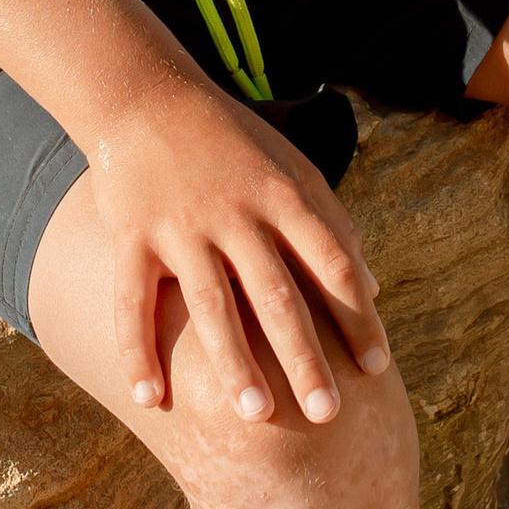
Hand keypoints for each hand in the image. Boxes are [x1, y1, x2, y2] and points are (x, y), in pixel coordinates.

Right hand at [81, 66, 391, 425]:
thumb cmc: (231, 138)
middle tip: (328, 413)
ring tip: (257, 416)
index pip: (331, 264)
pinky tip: (152, 401)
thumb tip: (373, 290)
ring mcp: (181, 225)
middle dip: (304, 357)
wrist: (143, 93)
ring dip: (235, 364)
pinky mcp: (131, 235)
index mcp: (283, 195)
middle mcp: (235, 213)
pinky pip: (132, 303)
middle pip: (276, 295)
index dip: (357, 316)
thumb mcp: (292, 166)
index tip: (377, 368)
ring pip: (211, 305)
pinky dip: (138, 352)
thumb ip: (333, 224)